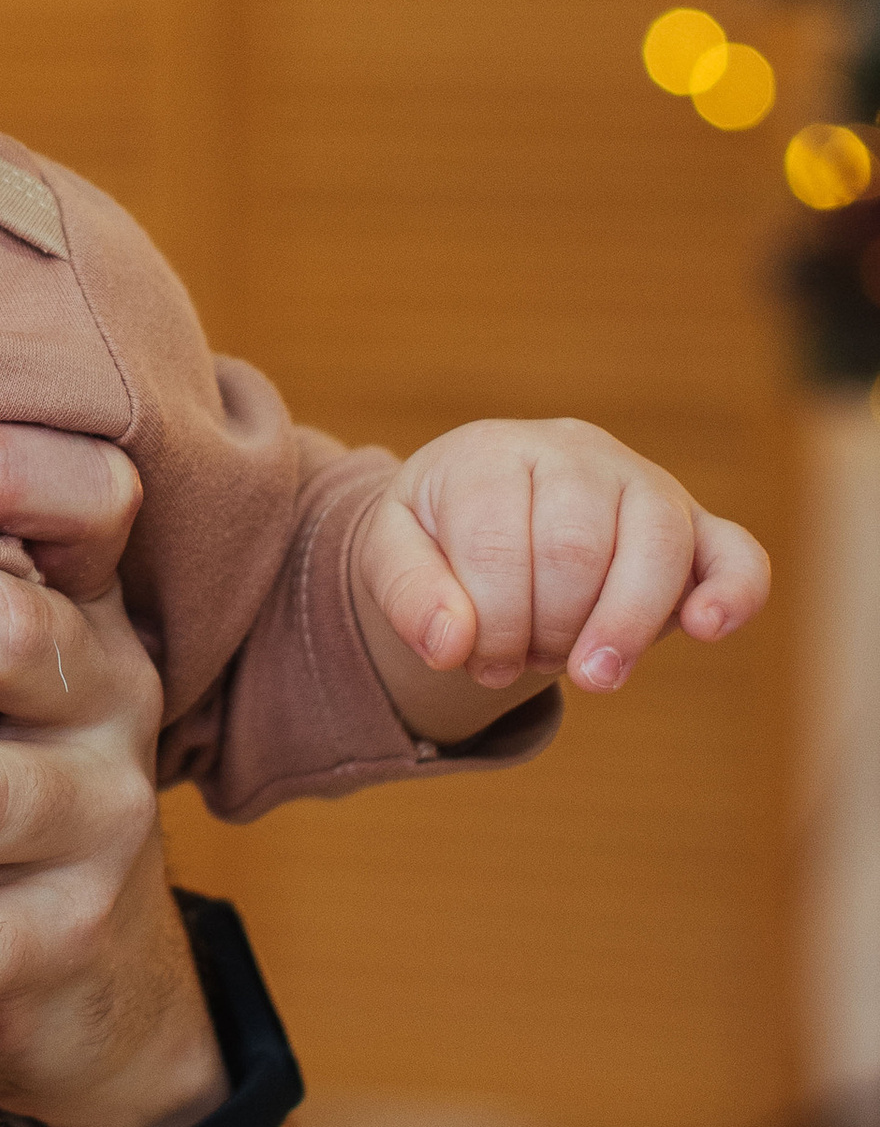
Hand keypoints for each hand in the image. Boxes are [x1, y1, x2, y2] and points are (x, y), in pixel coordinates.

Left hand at [352, 415, 769, 712]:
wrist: (479, 511)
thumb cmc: (437, 533)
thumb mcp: (391, 553)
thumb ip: (406, 594)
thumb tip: (450, 646)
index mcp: (494, 451)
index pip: (498, 547)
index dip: (487, 624)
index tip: (471, 658)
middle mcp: (575, 452)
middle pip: (575, 553)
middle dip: (545, 631)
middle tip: (519, 659)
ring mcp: (642, 482)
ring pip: (655, 548)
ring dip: (618, 628)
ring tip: (589, 675)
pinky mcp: (694, 525)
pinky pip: (735, 552)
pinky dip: (732, 594)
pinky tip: (705, 628)